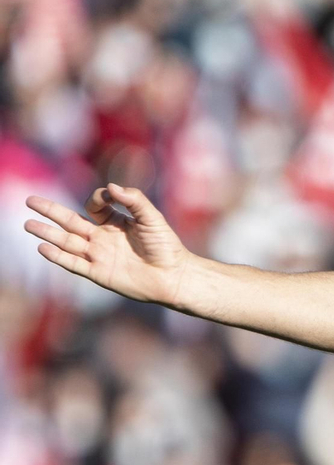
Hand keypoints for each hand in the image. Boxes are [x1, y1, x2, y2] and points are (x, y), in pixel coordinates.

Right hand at [24, 185, 192, 306]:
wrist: (174, 277)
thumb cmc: (167, 247)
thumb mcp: (152, 218)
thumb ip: (134, 200)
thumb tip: (111, 187)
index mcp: (116, 223)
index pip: (94, 206)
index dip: (96, 199)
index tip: (107, 198)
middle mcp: (104, 238)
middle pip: (70, 222)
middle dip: (50, 211)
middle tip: (30, 200)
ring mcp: (99, 255)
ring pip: (67, 242)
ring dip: (48, 233)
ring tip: (28, 224)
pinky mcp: (99, 273)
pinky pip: (74, 264)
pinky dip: (58, 256)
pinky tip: (43, 248)